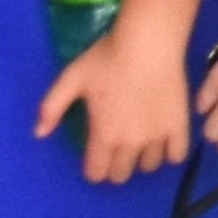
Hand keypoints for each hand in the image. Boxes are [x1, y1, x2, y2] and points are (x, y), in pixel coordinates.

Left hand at [41, 23, 189, 184]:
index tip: (95, 157)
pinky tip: (165, 140)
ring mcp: (157, 136)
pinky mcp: (178, 126)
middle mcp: (130, 142)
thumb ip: (52, 107)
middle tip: (117, 148)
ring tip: (141, 143)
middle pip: (122, 174)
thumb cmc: (107, 59)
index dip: (94, 168)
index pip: (97, 172)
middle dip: (116, 165)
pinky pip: (176, 155)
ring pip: (149, 166)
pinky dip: (170, 152)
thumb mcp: (72, 78)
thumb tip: (38, 133)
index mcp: (103, 134)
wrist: (148, 43)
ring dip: (142, 158)